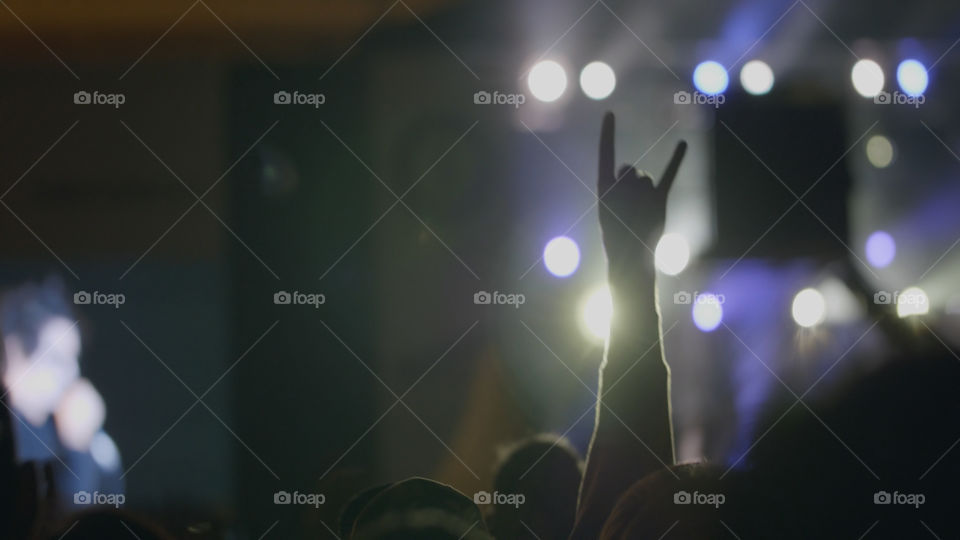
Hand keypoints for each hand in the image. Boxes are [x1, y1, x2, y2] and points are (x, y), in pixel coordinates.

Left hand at [598, 112, 685, 268]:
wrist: (633, 261)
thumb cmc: (617, 238)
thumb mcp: (611, 208)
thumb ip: (621, 184)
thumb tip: (637, 173)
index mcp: (604, 186)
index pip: (606, 152)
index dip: (608, 132)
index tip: (609, 112)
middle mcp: (623, 185)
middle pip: (629, 170)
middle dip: (628, 186)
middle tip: (626, 210)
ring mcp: (642, 191)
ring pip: (645, 178)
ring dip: (643, 195)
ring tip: (639, 215)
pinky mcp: (658, 199)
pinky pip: (668, 176)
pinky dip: (676, 160)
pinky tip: (683, 144)